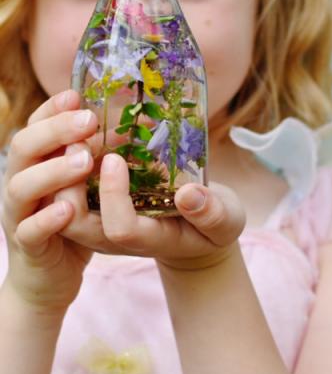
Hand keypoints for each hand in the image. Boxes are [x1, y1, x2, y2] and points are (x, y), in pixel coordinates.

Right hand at [0, 90, 97, 314]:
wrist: (50, 275)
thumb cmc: (73, 221)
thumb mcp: (84, 185)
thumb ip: (95, 158)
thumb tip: (129, 128)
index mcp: (35, 164)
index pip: (35, 127)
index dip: (52, 110)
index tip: (77, 95)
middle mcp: (21, 183)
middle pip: (23, 148)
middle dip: (55, 131)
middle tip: (88, 121)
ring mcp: (19, 215)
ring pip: (21, 186)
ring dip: (52, 171)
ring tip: (85, 161)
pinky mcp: (28, 246)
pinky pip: (29, 231)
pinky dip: (47, 219)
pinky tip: (69, 209)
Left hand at [55, 153, 245, 269]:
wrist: (196, 230)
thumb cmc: (214, 226)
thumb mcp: (226, 221)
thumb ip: (212, 213)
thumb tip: (189, 194)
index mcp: (151, 240)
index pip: (120, 227)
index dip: (112, 196)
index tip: (115, 159)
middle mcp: (118, 237)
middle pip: (76, 223)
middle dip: (68, 185)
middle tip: (74, 143)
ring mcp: (106, 224)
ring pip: (66, 208)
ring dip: (63, 172)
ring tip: (72, 133)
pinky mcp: (102, 208)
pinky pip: (74, 191)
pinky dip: (70, 165)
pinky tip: (80, 135)